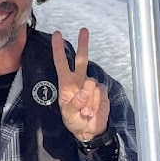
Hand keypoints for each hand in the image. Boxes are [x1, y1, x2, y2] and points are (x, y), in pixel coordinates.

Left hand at [51, 28, 109, 142]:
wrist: (90, 130)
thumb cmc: (74, 121)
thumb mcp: (69, 115)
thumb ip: (74, 104)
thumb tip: (84, 91)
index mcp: (66, 83)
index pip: (61, 63)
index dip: (58, 49)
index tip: (58, 35)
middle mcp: (79, 81)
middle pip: (81, 59)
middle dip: (83, 44)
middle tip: (84, 30)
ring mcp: (91, 85)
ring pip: (91, 84)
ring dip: (89, 100)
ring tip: (86, 112)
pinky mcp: (102, 91)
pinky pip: (100, 92)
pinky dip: (96, 104)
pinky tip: (93, 111)